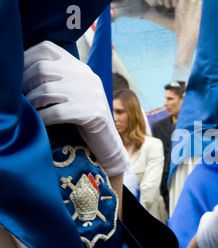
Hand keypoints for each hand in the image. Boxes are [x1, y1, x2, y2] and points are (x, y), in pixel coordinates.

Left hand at [23, 41, 128, 176]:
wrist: (107, 140)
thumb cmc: (82, 116)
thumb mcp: (73, 90)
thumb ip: (57, 77)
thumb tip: (20, 72)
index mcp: (80, 67)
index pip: (47, 48)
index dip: (26, 57)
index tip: (19, 73)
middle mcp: (86, 76)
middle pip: (42, 68)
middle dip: (25, 84)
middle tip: (23, 97)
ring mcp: (90, 93)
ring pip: (46, 90)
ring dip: (32, 103)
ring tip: (31, 111)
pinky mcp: (91, 112)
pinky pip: (55, 113)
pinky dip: (42, 118)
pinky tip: (40, 122)